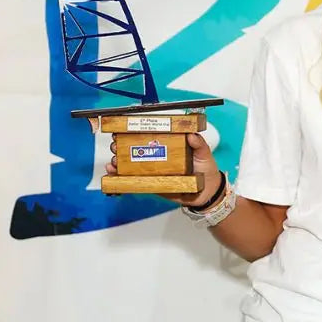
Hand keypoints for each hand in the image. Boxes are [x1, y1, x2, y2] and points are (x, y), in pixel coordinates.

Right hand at [105, 132, 221, 206]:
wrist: (207, 193)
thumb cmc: (206, 170)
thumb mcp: (204, 154)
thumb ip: (199, 144)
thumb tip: (192, 134)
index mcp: (168, 144)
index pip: (149, 134)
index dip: (135, 130)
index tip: (124, 128)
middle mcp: (158, 155)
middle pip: (134, 147)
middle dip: (121, 145)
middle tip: (117, 145)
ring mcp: (153, 170)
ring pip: (130, 164)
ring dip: (118, 161)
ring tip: (114, 161)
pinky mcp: (152, 183)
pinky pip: (134, 180)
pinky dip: (121, 177)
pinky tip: (114, 173)